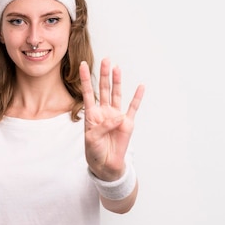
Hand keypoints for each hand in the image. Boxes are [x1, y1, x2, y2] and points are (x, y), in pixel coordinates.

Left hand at [79, 58, 143, 180]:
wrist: (105, 164)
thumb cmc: (94, 151)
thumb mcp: (92, 139)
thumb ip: (102, 126)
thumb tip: (118, 118)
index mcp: (92, 114)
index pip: (88, 92)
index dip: (86, 79)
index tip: (83, 64)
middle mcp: (104, 112)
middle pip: (104, 89)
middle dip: (104, 74)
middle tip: (105, 60)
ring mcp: (116, 116)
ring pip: (117, 94)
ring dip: (117, 81)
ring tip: (117, 68)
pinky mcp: (127, 124)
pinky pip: (133, 108)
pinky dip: (137, 97)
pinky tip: (140, 87)